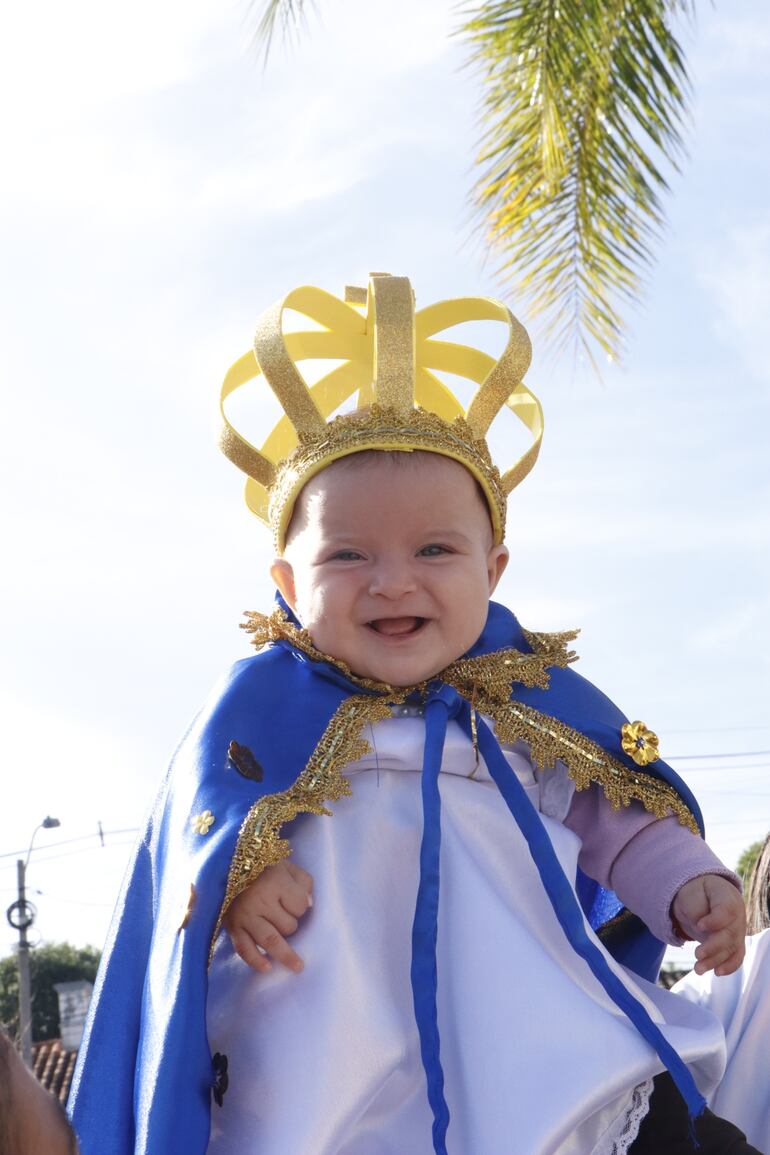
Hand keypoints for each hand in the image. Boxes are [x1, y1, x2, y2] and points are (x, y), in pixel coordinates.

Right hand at [224, 860, 313, 974]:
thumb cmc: (264, 868)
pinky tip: (267, 967)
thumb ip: (304, 882)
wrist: (228, 867)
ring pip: (270, 940)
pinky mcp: (232, 927)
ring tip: (298, 966)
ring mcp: (245, 916)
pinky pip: (244, 949)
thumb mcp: (288, 867)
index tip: (296, 899)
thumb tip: (309, 905)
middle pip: (288, 925)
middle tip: (285, 913)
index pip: (301, 905)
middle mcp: (259, 900)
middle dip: (292, 923)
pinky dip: (256, 960)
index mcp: (275, 881)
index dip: (302, 905)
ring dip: (285, 955)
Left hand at [671, 874, 745, 976]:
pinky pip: (736, 956)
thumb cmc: (697, 893)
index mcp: (728, 897)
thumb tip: (701, 930)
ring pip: (731, 948)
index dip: (715, 921)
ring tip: (698, 969)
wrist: (705, 895)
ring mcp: (738, 930)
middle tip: (697, 954)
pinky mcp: (735, 943)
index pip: (727, 910)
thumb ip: (695, 909)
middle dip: (714, 947)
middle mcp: (738, 915)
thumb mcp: (691, 894)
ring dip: (715, 960)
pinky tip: (717, 972)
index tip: (699, 926)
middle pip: (730, 933)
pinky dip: (729, 966)